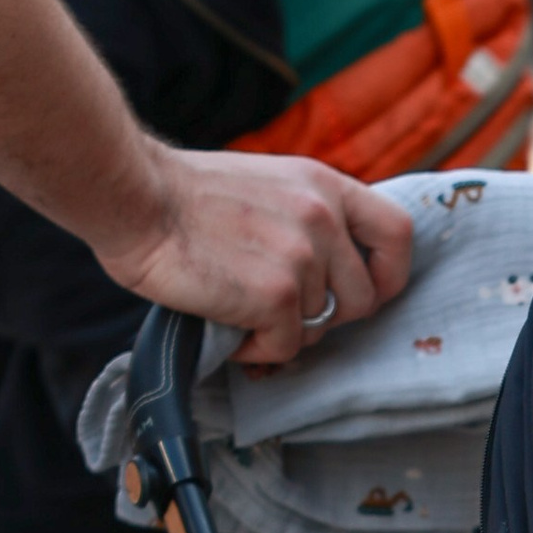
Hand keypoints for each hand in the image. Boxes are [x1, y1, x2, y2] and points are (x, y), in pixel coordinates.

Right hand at [103, 141, 412, 361]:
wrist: (135, 196)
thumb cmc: (185, 195)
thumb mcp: (268, 183)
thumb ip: (307, 215)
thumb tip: (328, 266)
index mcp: (325, 186)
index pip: (397, 233)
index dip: (389, 274)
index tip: (366, 290)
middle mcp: (323, 218)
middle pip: (361, 299)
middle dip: (325, 317)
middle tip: (279, 310)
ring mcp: (304, 257)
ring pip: (320, 328)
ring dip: (282, 331)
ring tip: (239, 307)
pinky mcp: (277, 295)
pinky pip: (285, 348)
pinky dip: (255, 349)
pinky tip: (225, 321)